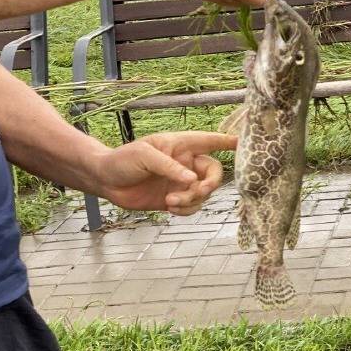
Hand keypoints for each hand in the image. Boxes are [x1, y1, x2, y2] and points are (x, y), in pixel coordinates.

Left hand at [95, 131, 236, 215]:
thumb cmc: (122, 160)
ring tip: (171, 202)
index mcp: (180, 145)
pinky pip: (193, 206)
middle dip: (207, 185)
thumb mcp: (144, 156)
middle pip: (213, 172)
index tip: (245, 144)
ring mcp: (181, 181)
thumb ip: (169, 167)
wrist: (106, 181)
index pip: (210, 141)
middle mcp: (185, 163)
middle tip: (194, 191)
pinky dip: (187, 210)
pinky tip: (171, 208)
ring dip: (192, 200)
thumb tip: (191, 180)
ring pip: (204, 193)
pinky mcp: (175, 198)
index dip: (228, 142)